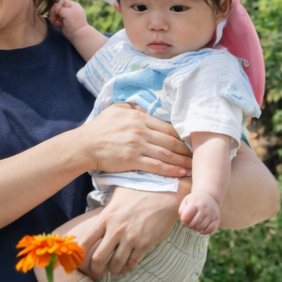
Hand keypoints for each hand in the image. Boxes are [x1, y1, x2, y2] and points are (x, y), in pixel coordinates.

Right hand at [48, 0, 88, 34]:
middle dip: (55, 13)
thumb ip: (59, 8)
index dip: (57, 6)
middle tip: (53, 17)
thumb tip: (54, 8)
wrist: (78, 34)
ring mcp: (67, 17)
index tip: (55, 11)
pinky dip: (56, 22)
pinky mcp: (64, 22)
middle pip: (58, 8)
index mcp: (73, 5)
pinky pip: (57, 20)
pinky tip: (58, 25)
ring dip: (54, 18)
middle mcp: (70, 10)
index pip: (62, 2)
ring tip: (56, 23)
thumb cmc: (74, 22)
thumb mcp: (67, 12)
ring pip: (56, 14)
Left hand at [71, 186, 179, 276]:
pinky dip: (127, 268)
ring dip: (113, 271)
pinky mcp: (144, 244)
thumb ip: (107, 209)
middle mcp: (115, 230)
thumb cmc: (140, 191)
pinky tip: (126, 268)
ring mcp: (130, 238)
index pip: (86, 241)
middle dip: (95, 269)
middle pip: (98, 258)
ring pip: (116, 264)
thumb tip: (99, 217)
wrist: (165, 194)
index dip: (80, 254)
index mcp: (105, 217)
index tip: (80, 259)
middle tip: (96, 273)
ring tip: (112, 272)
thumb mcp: (117, 195)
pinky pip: (132, 262)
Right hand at [76, 104, 190, 177]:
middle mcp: (141, 130)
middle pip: (170, 141)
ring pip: (166, 154)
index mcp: (139, 117)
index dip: (181, 136)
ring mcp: (137, 145)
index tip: (190, 143)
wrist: (84, 145)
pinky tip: (180, 173)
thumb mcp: (115, 109)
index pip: (166, 127)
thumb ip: (132, 108)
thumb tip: (145, 110)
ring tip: (194, 167)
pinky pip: (156, 166)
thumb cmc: (98, 128)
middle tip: (198, 156)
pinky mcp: (132, 160)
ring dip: (182, 161)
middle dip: (186, 150)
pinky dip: (170, 170)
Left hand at [179, 190, 220, 234]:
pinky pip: (210, 230)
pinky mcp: (217, 219)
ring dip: (196, 229)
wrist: (210, 196)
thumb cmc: (195, 200)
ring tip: (195, 225)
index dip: (184, 220)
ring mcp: (211, 214)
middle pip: (194, 223)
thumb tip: (184, 221)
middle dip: (189, 225)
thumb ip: (182, 211)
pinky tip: (202, 229)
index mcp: (195, 203)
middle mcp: (204, 209)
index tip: (184, 219)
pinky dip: (204, 232)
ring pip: (201, 227)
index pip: (186, 217)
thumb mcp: (186, 201)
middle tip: (189, 223)